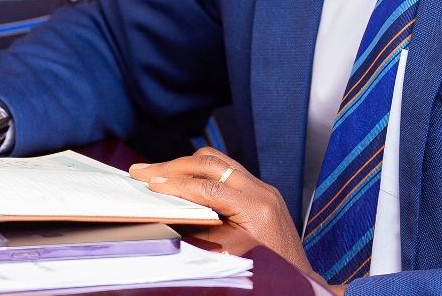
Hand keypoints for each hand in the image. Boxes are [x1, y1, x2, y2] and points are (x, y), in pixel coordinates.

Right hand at [130, 148, 344, 294]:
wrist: (299, 279)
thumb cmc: (267, 273)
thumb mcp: (229, 257)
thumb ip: (202, 234)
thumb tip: (169, 216)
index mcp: (256, 208)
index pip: (208, 187)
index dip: (176, 184)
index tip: (149, 183)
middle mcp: (263, 191)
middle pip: (212, 164)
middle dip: (173, 166)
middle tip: (141, 171)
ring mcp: (265, 189)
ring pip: (220, 161)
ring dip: (186, 164)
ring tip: (156, 172)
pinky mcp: (263, 192)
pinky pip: (229, 170)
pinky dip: (202, 171)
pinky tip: (182, 179)